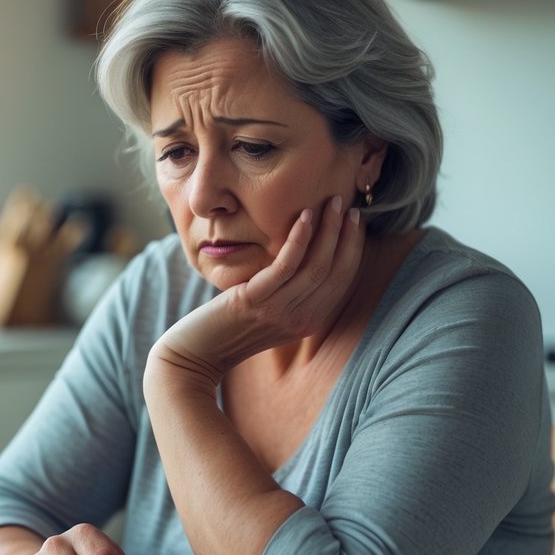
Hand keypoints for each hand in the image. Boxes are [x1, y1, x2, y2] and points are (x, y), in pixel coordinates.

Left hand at [149, 194, 364, 386]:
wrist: (198, 351)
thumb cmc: (230, 325)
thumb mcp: (270, 312)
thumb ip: (293, 292)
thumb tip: (307, 255)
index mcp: (308, 322)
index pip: (342, 281)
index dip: (352, 249)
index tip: (356, 221)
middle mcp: (300, 320)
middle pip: (334, 272)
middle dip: (345, 234)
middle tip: (346, 204)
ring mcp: (279, 312)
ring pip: (315, 266)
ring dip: (327, 230)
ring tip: (330, 203)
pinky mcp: (255, 301)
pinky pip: (286, 266)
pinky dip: (299, 239)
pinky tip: (304, 217)